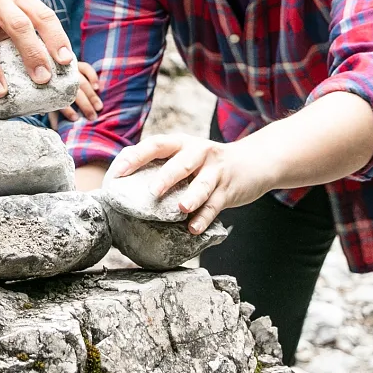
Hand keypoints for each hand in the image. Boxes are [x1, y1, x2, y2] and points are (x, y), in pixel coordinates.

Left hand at [52, 61, 101, 126]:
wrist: (46, 69)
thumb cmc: (50, 93)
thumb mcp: (49, 104)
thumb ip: (53, 115)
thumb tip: (56, 129)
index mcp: (51, 90)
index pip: (59, 100)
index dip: (67, 110)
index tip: (75, 119)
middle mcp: (60, 78)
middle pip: (74, 92)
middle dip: (84, 105)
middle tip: (92, 117)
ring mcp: (69, 70)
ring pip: (82, 82)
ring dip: (91, 95)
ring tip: (99, 107)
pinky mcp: (77, 64)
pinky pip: (86, 68)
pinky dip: (92, 77)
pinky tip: (97, 87)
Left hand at [108, 133, 271, 234]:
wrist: (253, 161)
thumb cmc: (207, 162)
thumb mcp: (186, 153)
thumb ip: (161, 161)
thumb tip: (120, 174)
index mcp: (182, 143)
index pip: (156, 145)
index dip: (137, 157)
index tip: (119, 173)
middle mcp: (200, 152)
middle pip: (183, 162)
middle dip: (167, 176)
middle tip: (152, 191)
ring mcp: (216, 171)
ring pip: (203, 184)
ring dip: (192, 196)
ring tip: (181, 208)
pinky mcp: (229, 189)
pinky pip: (215, 205)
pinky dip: (204, 218)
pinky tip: (193, 229)